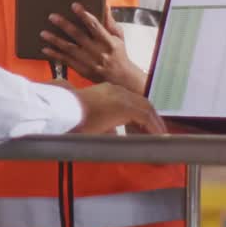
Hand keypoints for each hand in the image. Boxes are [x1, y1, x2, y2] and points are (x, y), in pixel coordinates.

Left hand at [41, 5, 145, 92]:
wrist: (120, 76)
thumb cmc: (118, 52)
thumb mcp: (118, 36)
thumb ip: (110, 21)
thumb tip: (105, 4)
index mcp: (108, 41)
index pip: (95, 25)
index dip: (84, 15)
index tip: (74, 5)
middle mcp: (97, 51)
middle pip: (78, 36)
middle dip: (65, 25)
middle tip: (52, 16)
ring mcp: (89, 61)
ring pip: (69, 49)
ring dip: (55, 40)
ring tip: (43, 33)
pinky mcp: (82, 69)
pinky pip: (66, 61)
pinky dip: (55, 55)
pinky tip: (45, 49)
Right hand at [52, 81, 166, 134]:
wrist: (64, 110)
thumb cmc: (71, 115)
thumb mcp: (90, 119)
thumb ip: (103, 124)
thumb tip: (113, 133)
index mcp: (107, 91)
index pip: (131, 100)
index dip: (142, 112)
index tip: (147, 124)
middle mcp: (116, 90)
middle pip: (142, 102)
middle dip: (152, 116)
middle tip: (158, 129)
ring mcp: (120, 97)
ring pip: (146, 107)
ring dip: (155, 121)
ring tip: (161, 134)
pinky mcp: (123, 107)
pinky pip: (145, 117)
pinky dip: (153, 126)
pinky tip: (158, 136)